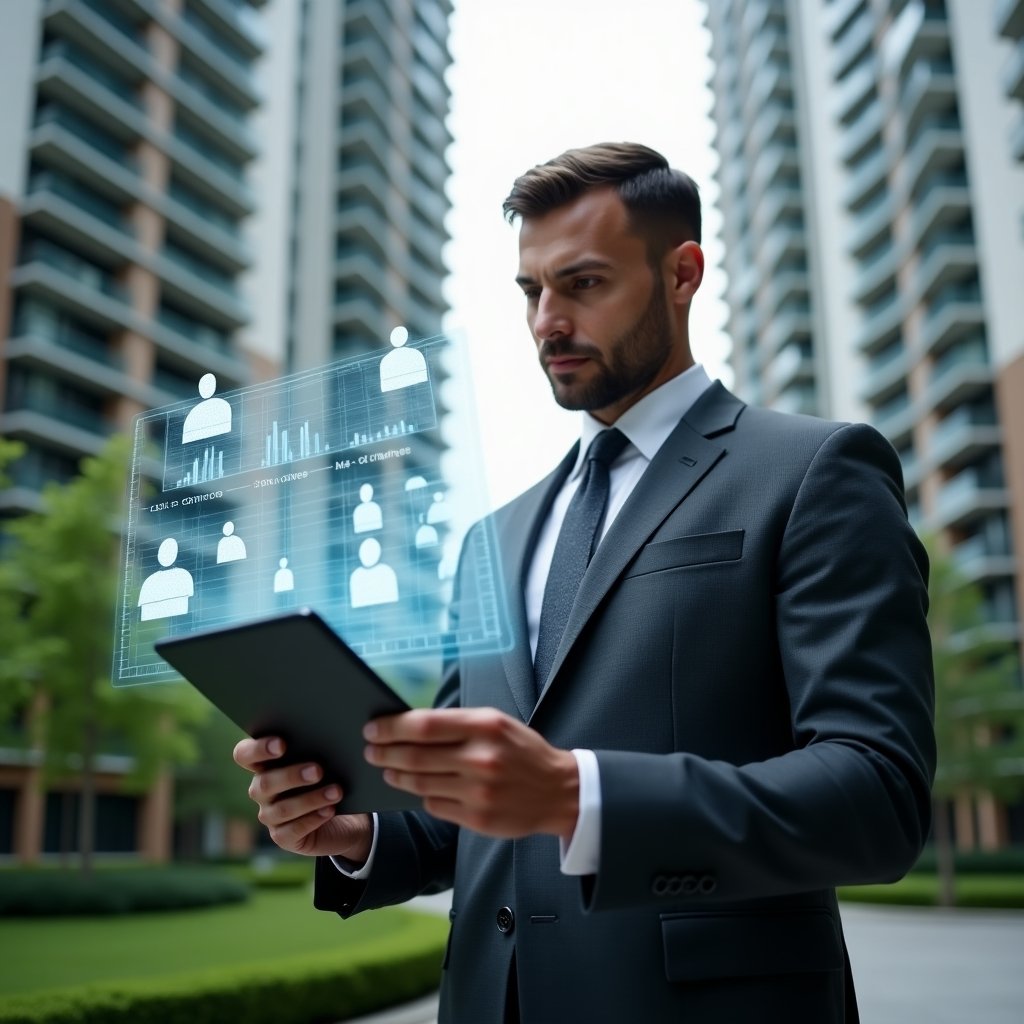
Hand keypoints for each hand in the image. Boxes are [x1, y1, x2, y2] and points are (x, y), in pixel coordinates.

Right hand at [233, 736, 372, 861]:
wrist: (344, 816)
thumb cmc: (330, 778)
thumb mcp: (324, 761)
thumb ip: (315, 749)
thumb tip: (327, 735)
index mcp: (264, 764)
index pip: (244, 754)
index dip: (258, 749)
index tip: (282, 744)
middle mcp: (261, 790)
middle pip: (264, 783)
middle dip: (291, 776)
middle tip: (318, 770)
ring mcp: (269, 815)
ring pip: (282, 809)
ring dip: (311, 799)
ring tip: (336, 792)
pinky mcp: (282, 837)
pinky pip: (293, 830)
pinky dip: (313, 819)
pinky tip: (330, 810)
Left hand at [363, 708, 578, 841]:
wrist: (559, 791)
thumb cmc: (523, 752)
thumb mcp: (498, 724)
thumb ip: (459, 725)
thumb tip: (410, 726)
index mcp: (486, 726)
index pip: (425, 724)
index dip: (392, 727)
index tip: (373, 728)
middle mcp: (481, 758)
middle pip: (416, 756)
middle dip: (385, 752)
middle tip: (370, 750)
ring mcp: (479, 791)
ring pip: (420, 783)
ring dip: (396, 776)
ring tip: (387, 769)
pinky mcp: (477, 818)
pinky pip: (434, 805)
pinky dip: (421, 795)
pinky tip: (416, 788)